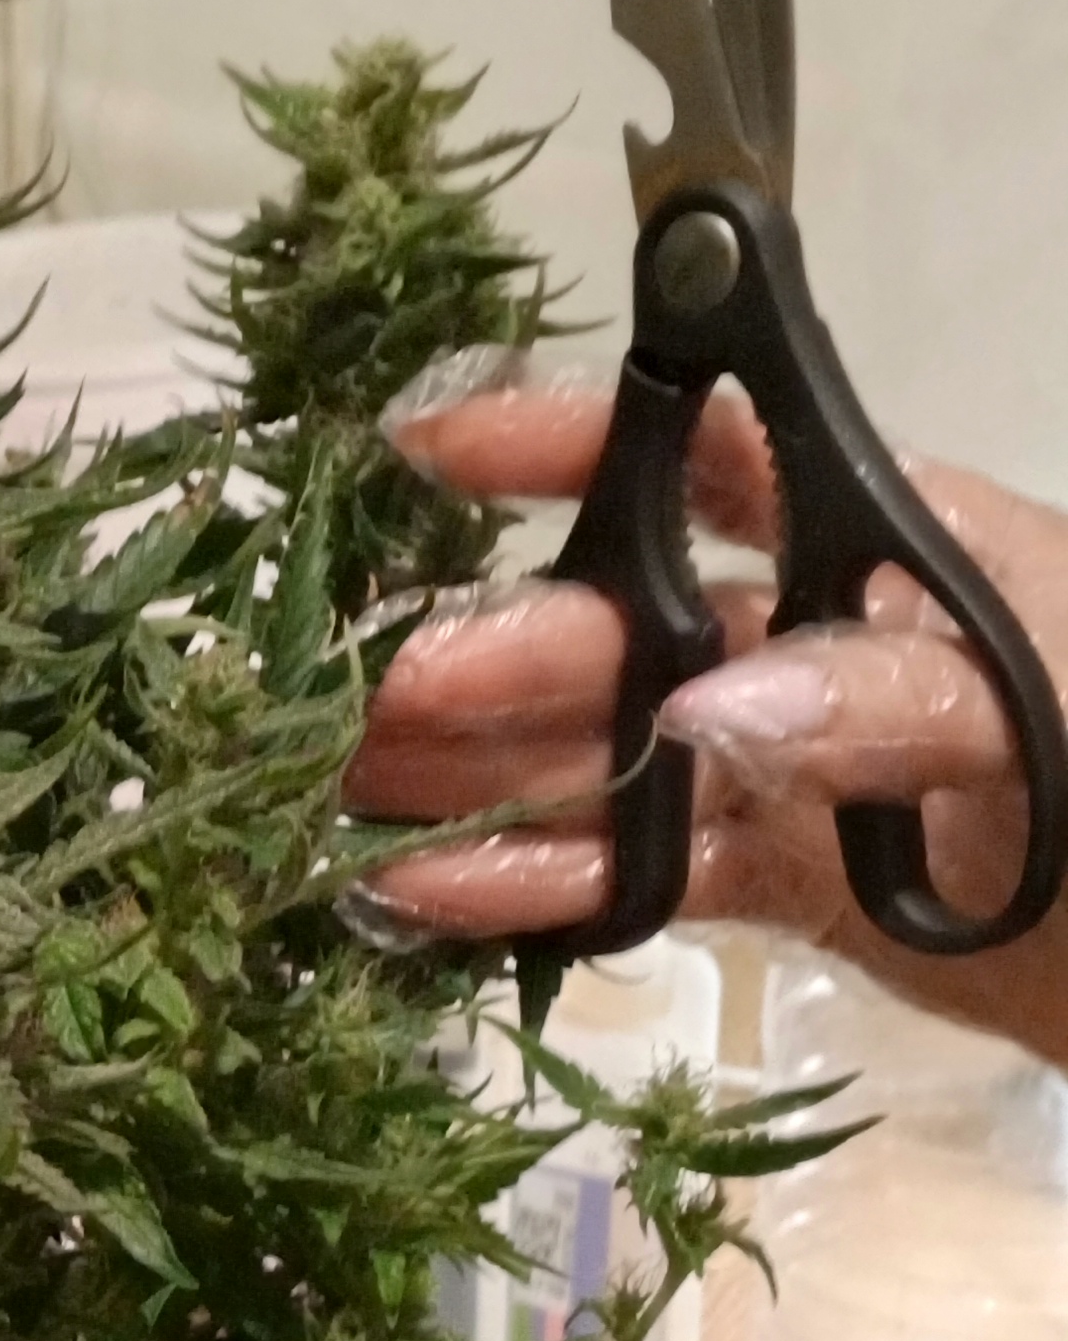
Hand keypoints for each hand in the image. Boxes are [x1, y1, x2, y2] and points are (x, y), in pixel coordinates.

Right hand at [346, 381, 1067, 1070]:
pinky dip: (538, 893)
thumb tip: (701, 705)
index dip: (571, 440)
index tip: (431, 447)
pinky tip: (429, 900)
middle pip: (630, 623)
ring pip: (610, 758)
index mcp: (898, 543)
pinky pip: (646, 878)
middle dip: (494, 651)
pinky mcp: (797, 889)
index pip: (717, 453)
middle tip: (373, 697)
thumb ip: (892, 706)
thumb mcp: (1061, 721)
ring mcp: (802, 767)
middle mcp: (828, 638)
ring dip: (479, 779)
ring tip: (343, 803)